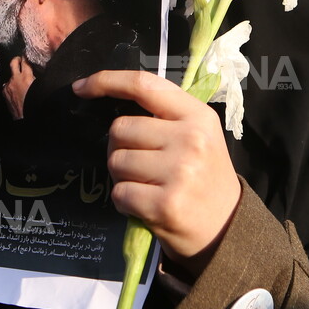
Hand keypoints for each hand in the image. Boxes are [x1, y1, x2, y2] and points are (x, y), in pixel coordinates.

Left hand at [3, 56, 34, 119]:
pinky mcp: (4, 93)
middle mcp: (15, 79)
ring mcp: (8, 86)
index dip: (26, 57)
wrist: (24, 116)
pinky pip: (7, 85)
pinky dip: (11, 85)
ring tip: (19, 78)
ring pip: (10, 75)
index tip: (27, 55)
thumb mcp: (40, 89)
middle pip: (13, 63)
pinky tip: (15, 89)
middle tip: (19, 59)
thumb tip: (44, 76)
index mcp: (26, 78)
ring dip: (14, 75)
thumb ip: (38, 80)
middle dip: (16, 59)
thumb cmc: (34, 104)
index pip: (25, 61)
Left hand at [73, 70, 241, 276]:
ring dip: (122, 177)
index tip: (81, 87)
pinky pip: (119, 192)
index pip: (144, 85)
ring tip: (148, 186)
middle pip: (120, 128)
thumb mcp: (199, 136)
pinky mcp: (165, 204)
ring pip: (116, 161)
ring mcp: (179, 172)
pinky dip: (124, 202)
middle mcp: (191, 139)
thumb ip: (165, 116)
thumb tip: (111, 102)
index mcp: (198, 116)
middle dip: (121, 148)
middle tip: (143, 166)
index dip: (107, 81)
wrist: (227, 227)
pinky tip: (146, 206)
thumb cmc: (205, 178)